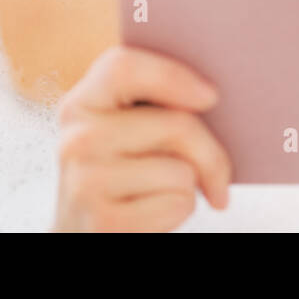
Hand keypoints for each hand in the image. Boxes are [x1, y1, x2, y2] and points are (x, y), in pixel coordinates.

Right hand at [53, 44, 232, 231]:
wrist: (87, 230)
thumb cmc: (128, 168)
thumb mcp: (132, 127)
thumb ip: (161, 102)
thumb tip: (214, 97)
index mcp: (84, 100)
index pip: (123, 68)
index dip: (172, 77)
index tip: (211, 97)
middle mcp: (77, 138)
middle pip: (175, 125)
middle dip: (211, 151)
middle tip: (222, 172)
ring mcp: (85, 182)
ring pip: (181, 170)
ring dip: (191, 185)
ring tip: (170, 190)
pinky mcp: (102, 222)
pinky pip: (176, 204)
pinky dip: (181, 210)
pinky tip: (158, 212)